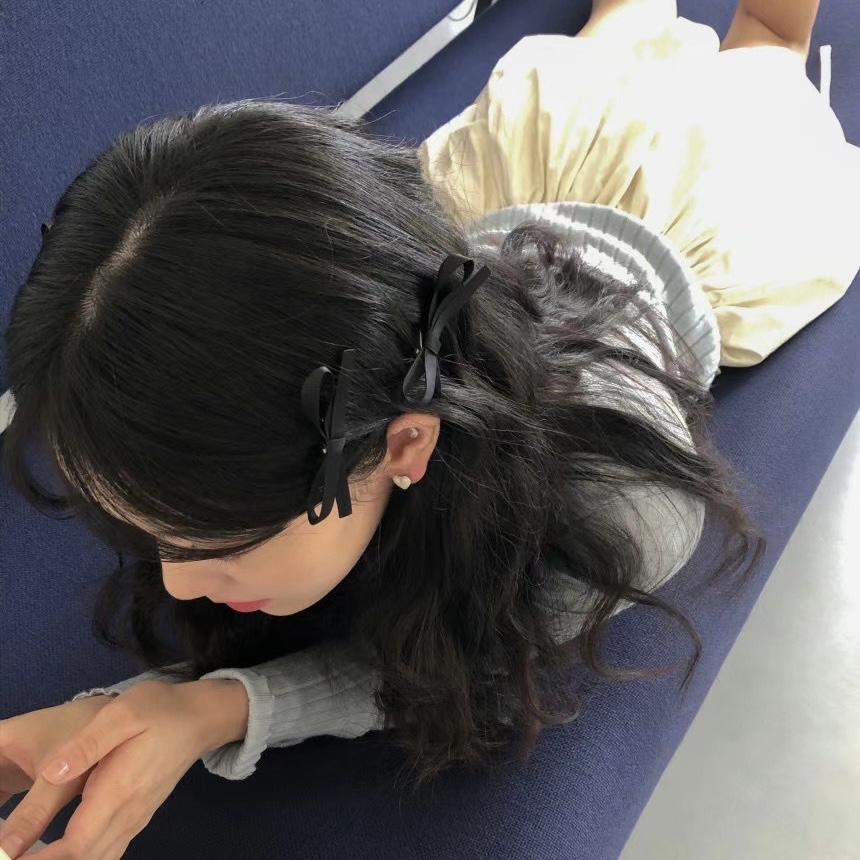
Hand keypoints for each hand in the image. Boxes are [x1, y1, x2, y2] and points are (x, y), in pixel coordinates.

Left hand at [0, 680, 234, 859]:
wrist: (200, 717)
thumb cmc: (159, 710)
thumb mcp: (122, 713)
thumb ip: (86, 744)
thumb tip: (50, 772)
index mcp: (120, 789)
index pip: (77, 844)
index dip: (43, 859)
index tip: (12, 858)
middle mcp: (129, 813)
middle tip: (13, 859)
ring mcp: (136, 818)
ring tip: (34, 856)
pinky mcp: (138, 816)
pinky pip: (109, 852)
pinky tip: (62, 854)